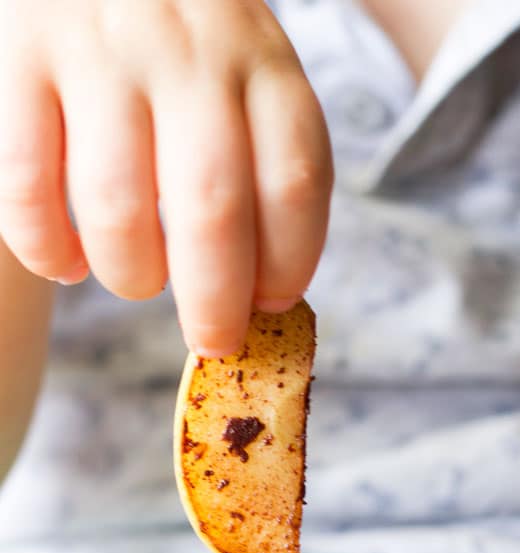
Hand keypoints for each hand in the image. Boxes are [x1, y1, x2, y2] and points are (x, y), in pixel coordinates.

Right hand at [0, 0, 332, 354]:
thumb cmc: (178, 47)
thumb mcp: (243, 74)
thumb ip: (260, 162)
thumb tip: (261, 295)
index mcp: (260, 59)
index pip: (296, 180)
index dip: (290, 263)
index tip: (274, 304)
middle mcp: (186, 50)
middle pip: (213, 209)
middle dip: (215, 303)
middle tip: (213, 342)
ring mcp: (98, 51)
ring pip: (118, 208)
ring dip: (132, 274)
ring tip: (136, 280)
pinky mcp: (19, 58)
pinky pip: (26, 187)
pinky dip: (48, 248)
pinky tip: (66, 262)